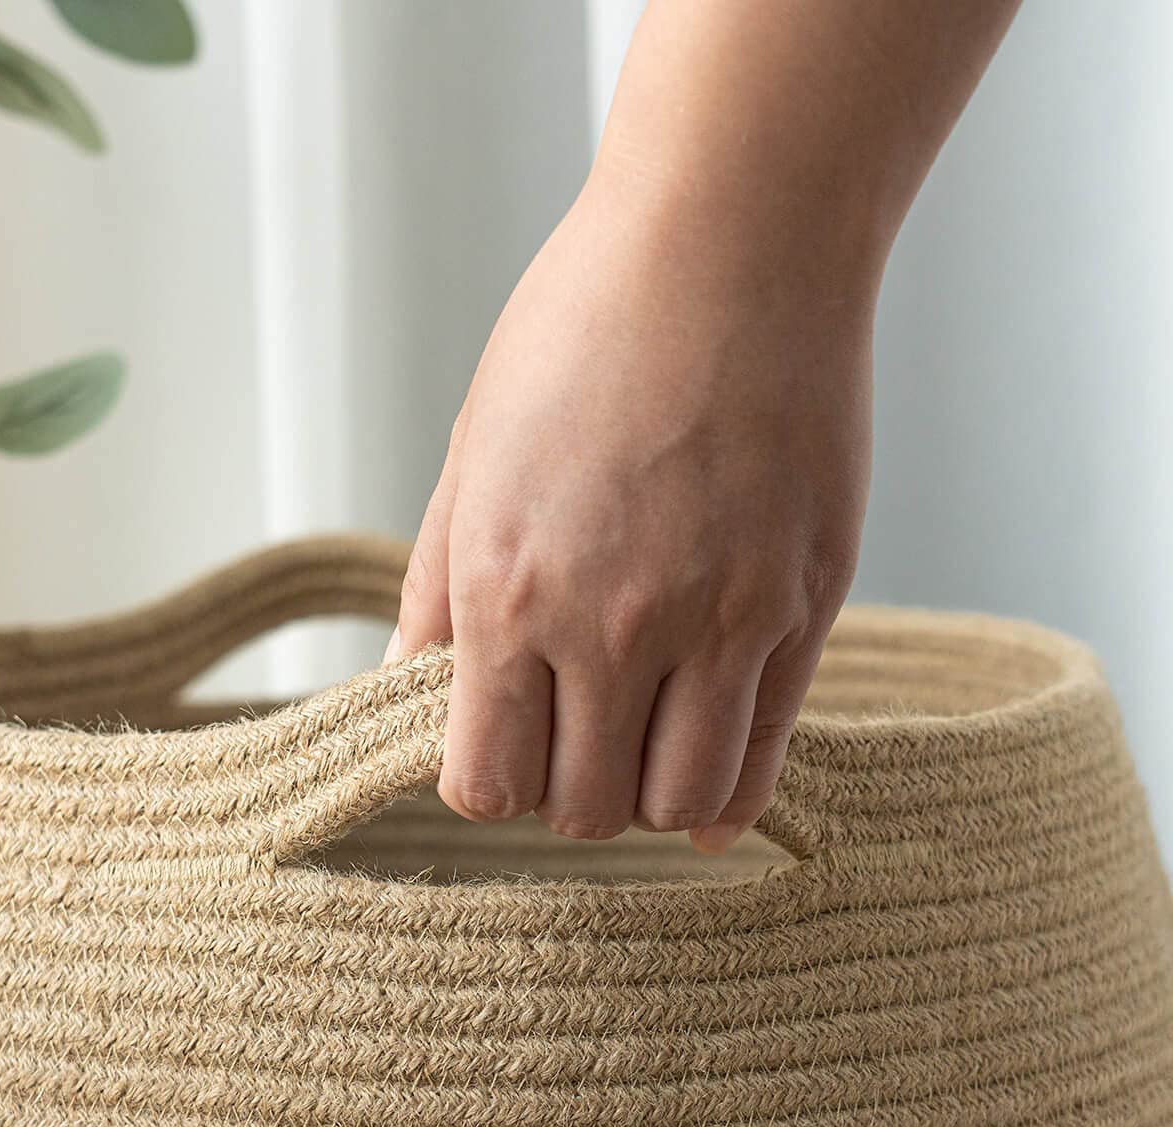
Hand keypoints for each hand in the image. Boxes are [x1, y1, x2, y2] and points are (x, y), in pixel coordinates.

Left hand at [390, 164, 871, 851]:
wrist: (730, 237)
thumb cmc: (583, 332)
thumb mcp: (473, 458)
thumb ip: (437, 594)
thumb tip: (402, 689)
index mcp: (510, 594)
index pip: (487, 786)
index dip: (486, 783)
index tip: (498, 745)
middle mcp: (614, 627)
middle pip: (584, 811)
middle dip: (566, 793)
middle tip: (572, 735)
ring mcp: (720, 621)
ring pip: (680, 804)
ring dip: (650, 796)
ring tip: (642, 741)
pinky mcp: (803, 605)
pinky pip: (766, 757)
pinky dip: (730, 793)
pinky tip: (710, 780)